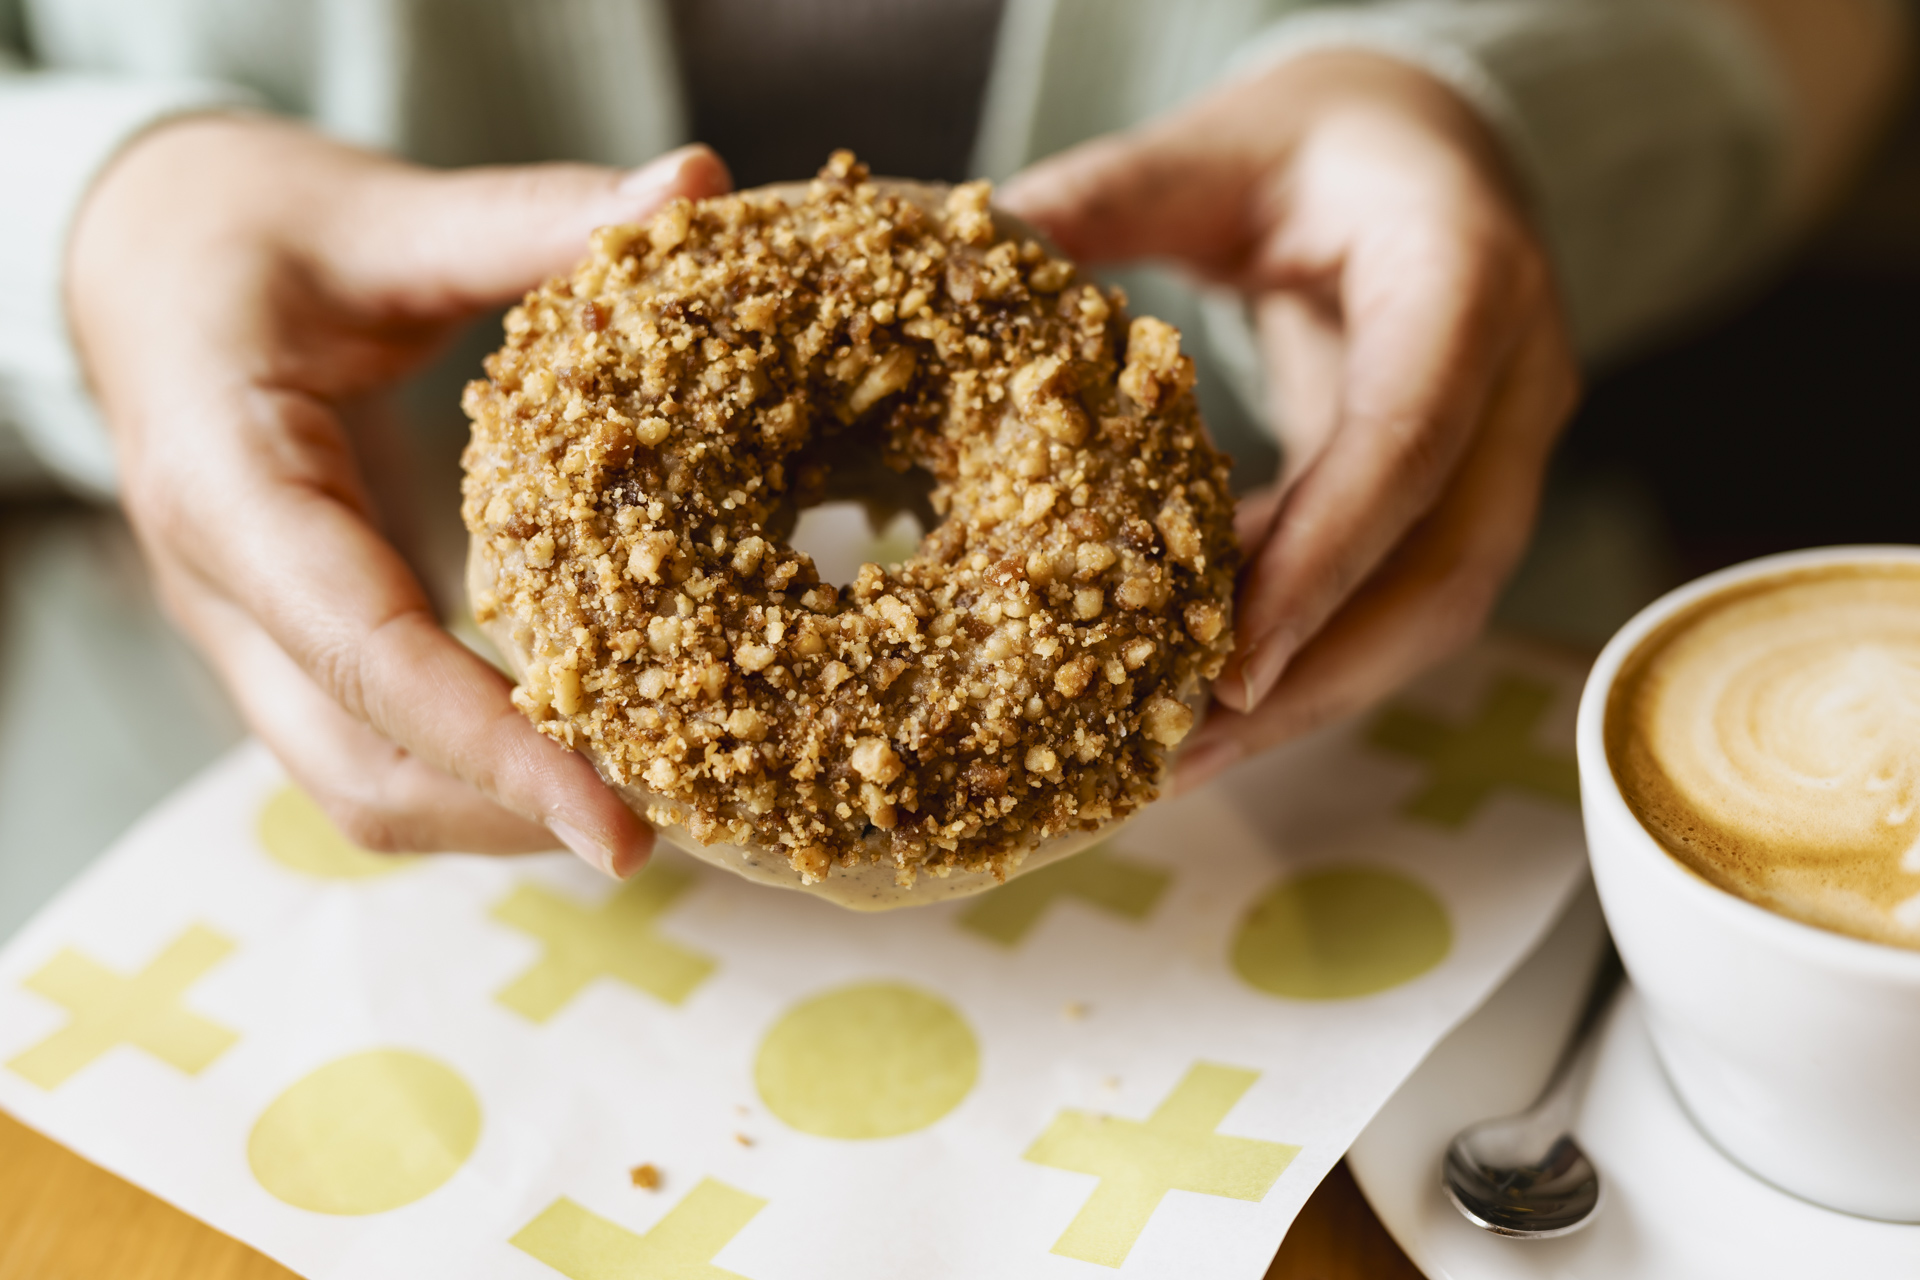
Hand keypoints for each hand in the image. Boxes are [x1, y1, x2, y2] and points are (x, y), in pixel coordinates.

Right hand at [68, 115, 730, 872]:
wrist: (141, 260)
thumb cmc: (244, 232)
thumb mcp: (376, 214)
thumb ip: (525, 216)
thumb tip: (692, 187)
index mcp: (230, 488)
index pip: (367, 655)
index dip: (495, 751)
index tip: (619, 825)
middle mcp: (227, 594)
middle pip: (360, 771)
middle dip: (512, 815)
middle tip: (675, 820)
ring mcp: (253, 634)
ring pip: (363, 785)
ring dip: (499, 815)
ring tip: (652, 802)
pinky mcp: (296, 643)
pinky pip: (378, 747)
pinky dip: (480, 774)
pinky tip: (590, 752)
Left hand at [1000, 52, 1578, 787]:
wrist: (1427, 149)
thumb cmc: (1327, 138)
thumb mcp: (1219, 144)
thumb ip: (1111, 195)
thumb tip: (983, 250)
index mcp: (1467, 274)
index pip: (1408, 440)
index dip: (1324, 562)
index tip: (1231, 670)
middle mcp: (1513, 381)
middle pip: (1439, 576)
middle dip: (1312, 682)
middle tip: (1173, 758)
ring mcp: (1497, 450)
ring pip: (1425, 614)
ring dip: (1304, 695)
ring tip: (1167, 758)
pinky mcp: (1453, 497)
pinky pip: (1387, 596)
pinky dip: (1298, 649)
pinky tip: (1194, 687)